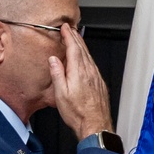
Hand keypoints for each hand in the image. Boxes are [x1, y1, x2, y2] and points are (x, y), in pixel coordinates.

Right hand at [48, 23, 112, 141]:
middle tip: (70, 29)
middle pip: (83, 49)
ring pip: (89, 56)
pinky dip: (87, 56)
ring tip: (77, 39)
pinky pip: (93, 64)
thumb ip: (57, 74)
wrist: (96, 125)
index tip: (65, 28)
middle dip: (76, 37)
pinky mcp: (100, 83)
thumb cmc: (78, 114)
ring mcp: (96, 77)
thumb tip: (54, 59)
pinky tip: (85, 58)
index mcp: (78, 72)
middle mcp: (90, 72)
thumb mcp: (61, 94)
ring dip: (82, 45)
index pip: (74, 47)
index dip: (69, 36)